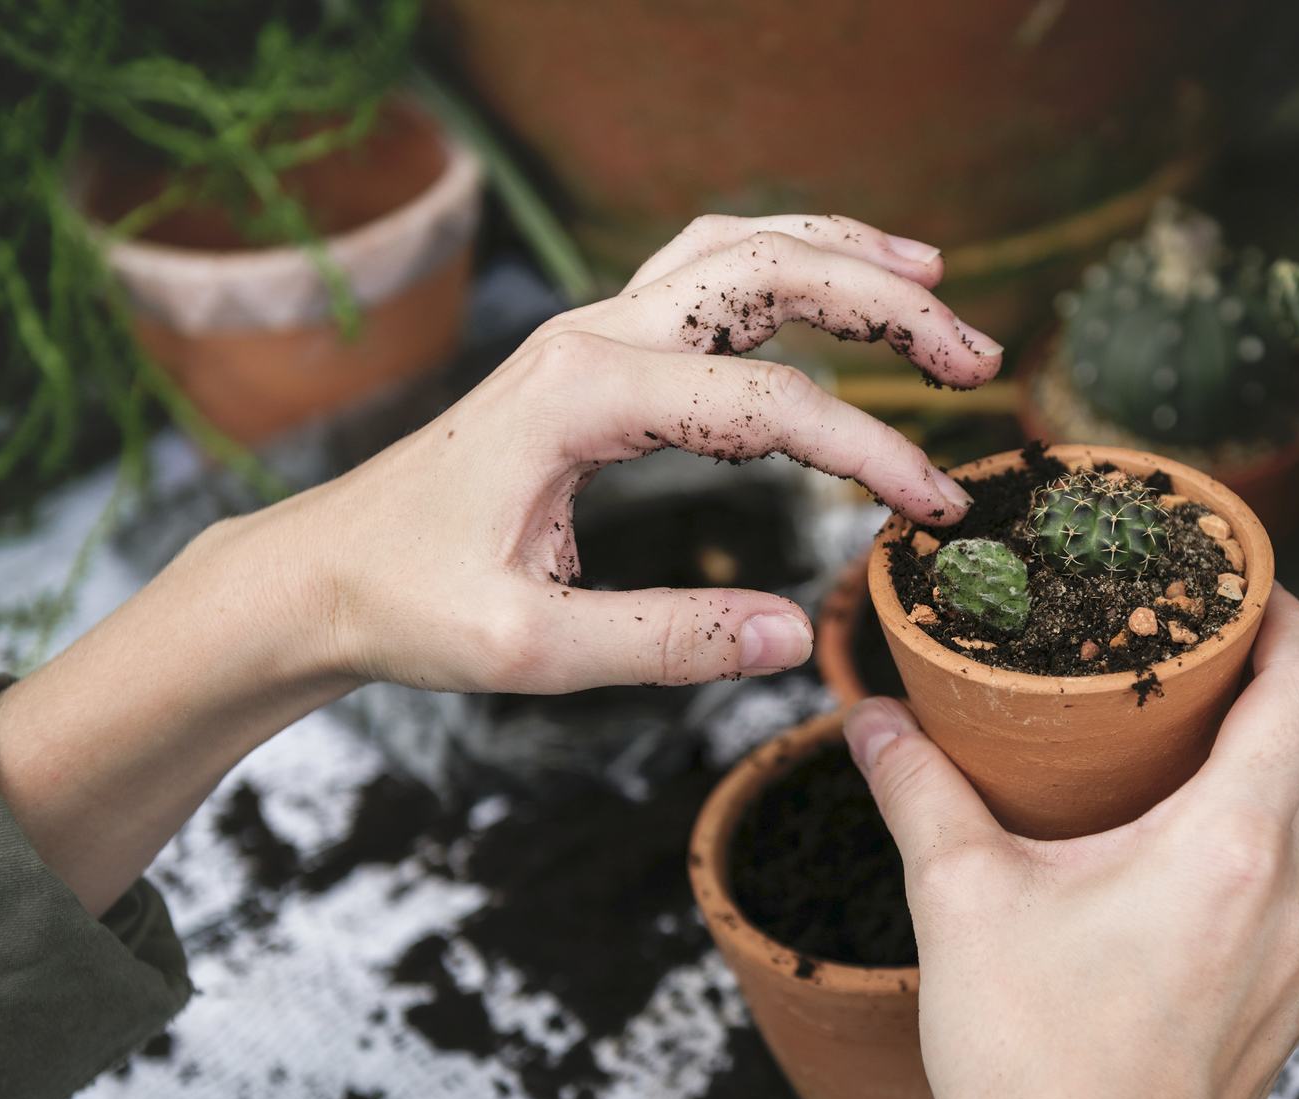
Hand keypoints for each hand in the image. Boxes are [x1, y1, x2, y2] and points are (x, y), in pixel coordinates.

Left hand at [245, 211, 1000, 693]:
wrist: (321, 570)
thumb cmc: (409, 605)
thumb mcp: (531, 648)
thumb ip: (666, 641)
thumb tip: (792, 636)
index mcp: (582, 396)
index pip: (769, 404)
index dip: (871, 452)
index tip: (936, 509)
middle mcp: (592, 336)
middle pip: (770, 274)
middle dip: (888, 304)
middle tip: (977, 358)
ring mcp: (591, 331)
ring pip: (739, 250)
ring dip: (844, 258)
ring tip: (934, 283)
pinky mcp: (594, 351)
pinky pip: (705, 274)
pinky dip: (785, 265)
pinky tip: (834, 284)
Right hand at [844, 589, 1298, 1098]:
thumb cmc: (1029, 1068)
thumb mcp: (959, 903)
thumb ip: (917, 791)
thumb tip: (871, 719)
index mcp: (1231, 848)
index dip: (1291, 623)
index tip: (1252, 587)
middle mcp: (1293, 898)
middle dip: (1294, 679)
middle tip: (1224, 646)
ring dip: (1296, 758)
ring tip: (1217, 732)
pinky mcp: (1291, 1011)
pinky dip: (1287, 834)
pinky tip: (1212, 846)